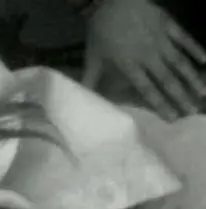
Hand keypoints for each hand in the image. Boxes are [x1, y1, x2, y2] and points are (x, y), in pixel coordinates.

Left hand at [83, 0, 205, 119]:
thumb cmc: (100, 30)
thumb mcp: (92, 58)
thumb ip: (89, 80)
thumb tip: (81, 100)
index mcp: (130, 65)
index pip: (148, 89)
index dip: (160, 104)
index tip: (172, 118)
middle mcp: (148, 54)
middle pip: (167, 80)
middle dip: (180, 97)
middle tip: (191, 112)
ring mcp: (160, 38)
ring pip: (179, 62)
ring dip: (191, 78)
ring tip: (202, 93)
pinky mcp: (167, 24)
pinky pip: (184, 38)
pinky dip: (195, 49)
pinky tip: (205, 61)